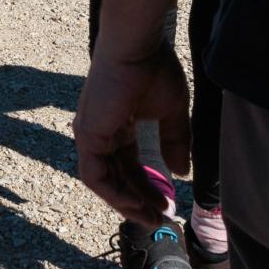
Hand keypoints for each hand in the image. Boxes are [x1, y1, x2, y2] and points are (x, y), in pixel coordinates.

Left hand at [74, 47, 190, 225]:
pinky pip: (94, 175)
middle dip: (139, 201)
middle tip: (160, 220)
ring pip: (103, 181)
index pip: (129, 166)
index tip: (167, 205)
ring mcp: (90, 134)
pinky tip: (134, 204)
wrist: (137, 47)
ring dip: (126, 203)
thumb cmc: (153, 70)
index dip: (148, 187)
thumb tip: (180, 172)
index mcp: (117, 126)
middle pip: (117, 177)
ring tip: (150, 218)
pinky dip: (113, 193)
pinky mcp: (87, 135)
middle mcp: (100, 132)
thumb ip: (175, 142)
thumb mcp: (172, 112)